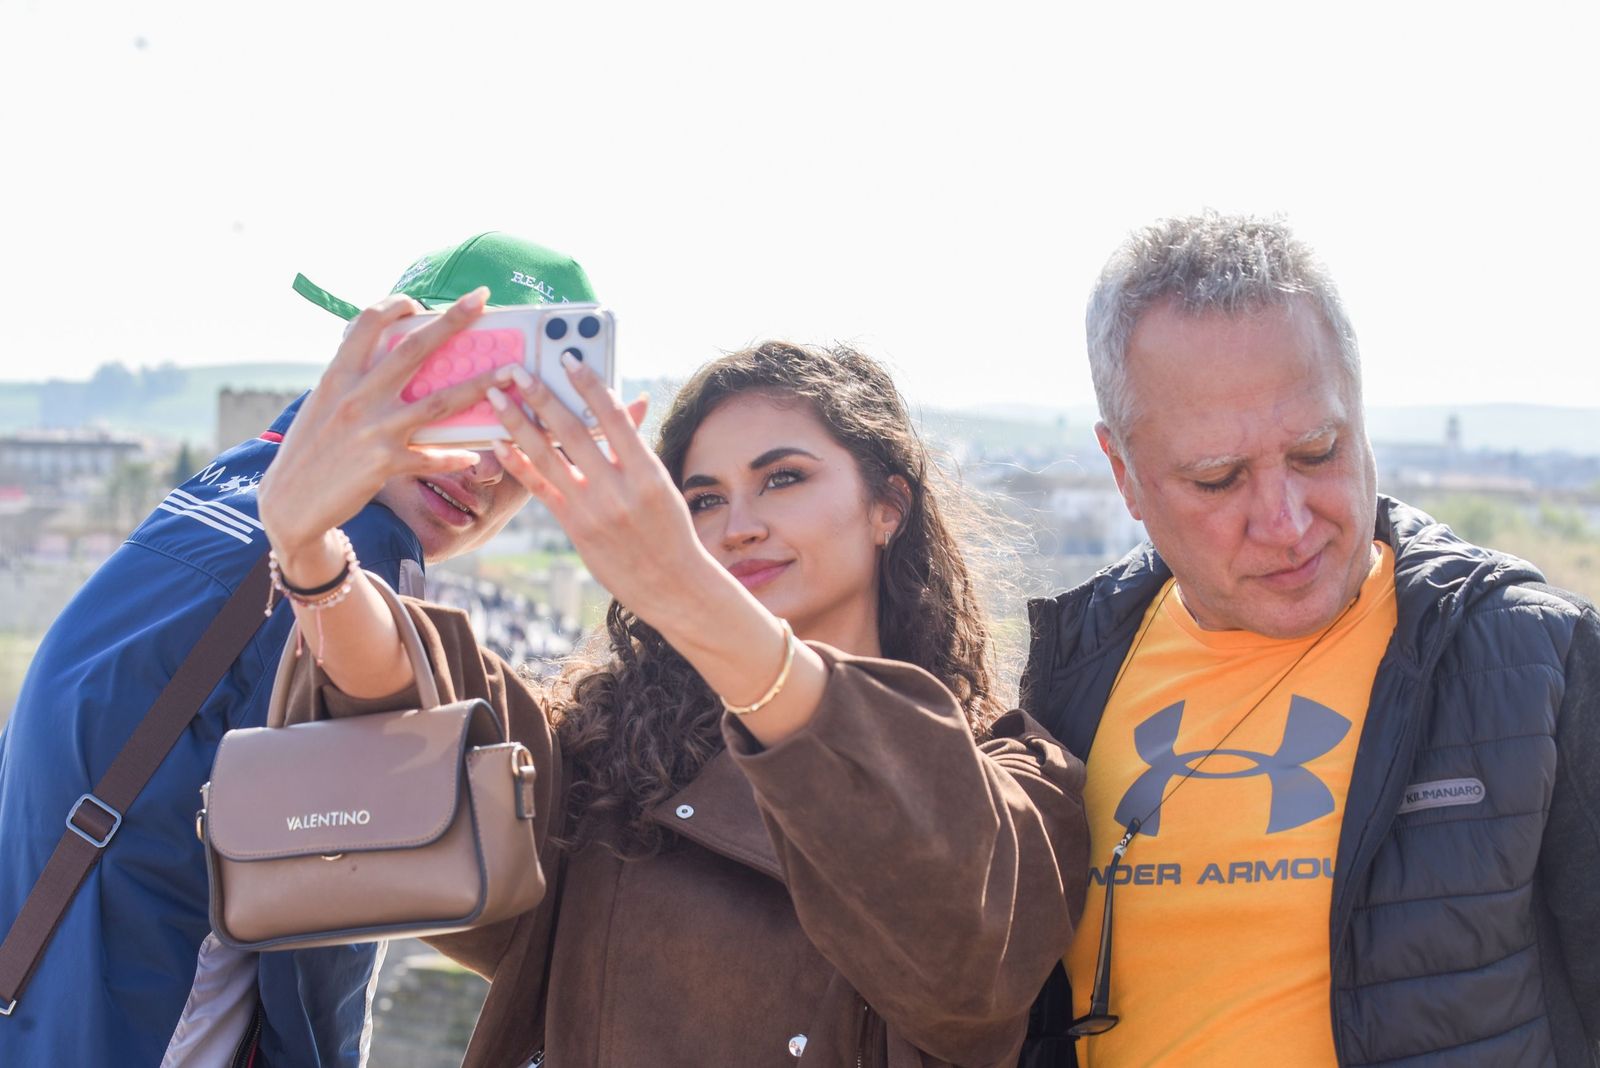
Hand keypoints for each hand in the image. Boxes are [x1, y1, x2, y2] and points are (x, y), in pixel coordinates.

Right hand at [259, 289, 501, 571]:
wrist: (288, 505)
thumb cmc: (309, 452)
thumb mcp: (321, 405)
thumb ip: (350, 380)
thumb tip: (381, 357)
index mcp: (338, 376)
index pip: (367, 324)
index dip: (395, 305)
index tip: (418, 300)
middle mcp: (357, 397)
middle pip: (414, 349)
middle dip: (452, 321)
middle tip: (482, 300)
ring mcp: (373, 430)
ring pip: (439, 402)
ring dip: (480, 386)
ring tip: (510, 375)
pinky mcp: (385, 465)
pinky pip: (432, 457)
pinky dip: (455, 456)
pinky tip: (476, 454)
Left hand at [485, 358, 714, 628]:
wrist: (673, 584)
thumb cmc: (670, 530)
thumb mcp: (662, 485)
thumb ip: (635, 447)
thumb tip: (625, 403)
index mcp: (647, 472)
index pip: (613, 417)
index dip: (588, 384)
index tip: (567, 357)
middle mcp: (619, 488)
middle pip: (573, 432)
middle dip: (541, 396)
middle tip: (517, 370)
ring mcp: (594, 509)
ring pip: (548, 457)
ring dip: (518, 423)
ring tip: (497, 398)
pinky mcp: (575, 528)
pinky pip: (541, 489)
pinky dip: (520, 464)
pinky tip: (500, 443)